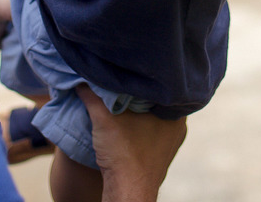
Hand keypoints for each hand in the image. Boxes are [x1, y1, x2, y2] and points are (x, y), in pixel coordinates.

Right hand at [79, 87, 185, 201]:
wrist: (129, 193)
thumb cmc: (123, 154)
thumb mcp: (103, 118)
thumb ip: (92, 96)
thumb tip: (82, 78)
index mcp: (175, 112)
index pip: (160, 85)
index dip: (143, 78)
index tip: (129, 72)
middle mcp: (178, 126)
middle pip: (156, 102)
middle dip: (139, 94)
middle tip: (122, 84)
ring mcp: (171, 143)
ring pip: (155, 119)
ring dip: (139, 113)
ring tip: (122, 103)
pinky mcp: (162, 156)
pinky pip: (152, 134)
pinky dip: (140, 128)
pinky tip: (127, 126)